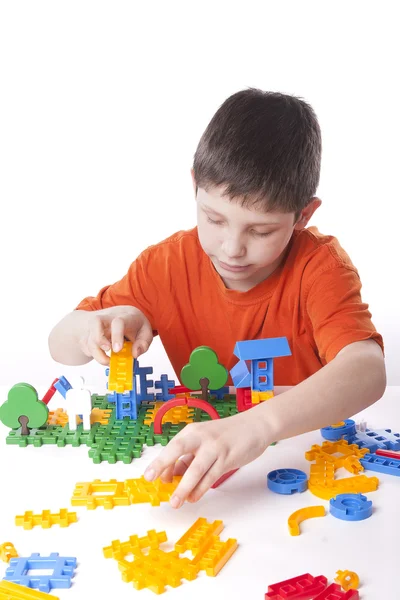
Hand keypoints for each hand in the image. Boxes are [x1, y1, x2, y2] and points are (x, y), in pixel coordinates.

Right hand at [78, 305, 152, 364]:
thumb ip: (143, 343)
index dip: (116, 336)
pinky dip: (91, 353)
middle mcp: (108, 318)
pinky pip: (85, 344)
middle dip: (99, 339)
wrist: (120, 314)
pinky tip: (102, 355)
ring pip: (88, 336)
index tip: (117, 350)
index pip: (118, 322)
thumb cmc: (134, 324)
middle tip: (107, 352)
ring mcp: (97, 325)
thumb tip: (134, 354)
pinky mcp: (89, 332)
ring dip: (96, 353)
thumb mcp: (145, 332)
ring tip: (108, 361)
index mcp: (125, 316)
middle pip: (95, 322)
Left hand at [144, 408, 270, 507]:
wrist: (255, 426)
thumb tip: (172, 476)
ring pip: (197, 469)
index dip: (161, 463)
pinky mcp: (228, 458)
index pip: (172, 447)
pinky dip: (201, 488)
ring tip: (175, 502)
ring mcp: (215, 447)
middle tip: (152, 480)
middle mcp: (202, 437)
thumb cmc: (227, 435)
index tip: (150, 477)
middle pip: (178, 449)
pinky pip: (211, 476)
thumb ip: (189, 457)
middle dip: (163, 464)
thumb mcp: (205, 442)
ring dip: (184, 487)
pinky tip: (194, 497)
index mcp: (193, 431)